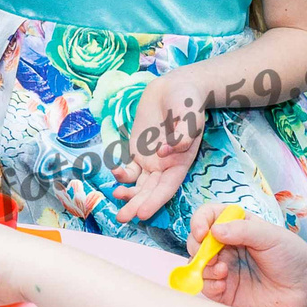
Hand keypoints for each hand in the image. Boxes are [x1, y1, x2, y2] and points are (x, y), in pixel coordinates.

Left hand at [113, 73, 204, 221]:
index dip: (155, 202)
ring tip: (117, 198)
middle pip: (150, 191)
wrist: (174, 87)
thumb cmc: (187, 103)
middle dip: (137, 205)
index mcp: (181, 163)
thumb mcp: (190, 117)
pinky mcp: (138, 151)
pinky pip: (130, 169)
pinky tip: (117, 176)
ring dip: (128, 194)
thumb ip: (183, 135)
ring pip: (139, 184)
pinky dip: (123, 175)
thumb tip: (167, 152)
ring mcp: (150, 159)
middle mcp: (165, 166)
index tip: (142, 213)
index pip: (167, 188)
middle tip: (123, 218)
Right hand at [195, 204, 306, 306]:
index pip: (208, 216)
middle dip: (199, 248)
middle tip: (213, 257)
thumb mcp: (272, 236)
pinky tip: (224, 285)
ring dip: (203, 268)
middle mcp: (227, 246)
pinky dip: (208, 285)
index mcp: (237, 226)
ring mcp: (225, 269)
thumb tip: (214, 230)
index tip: (202, 233)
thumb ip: (243, 230)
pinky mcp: (225, 292)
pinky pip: (205, 287)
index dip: (200, 222)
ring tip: (223, 272)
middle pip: (196, 241)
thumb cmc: (294, 257)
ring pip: (197, 265)